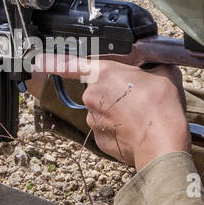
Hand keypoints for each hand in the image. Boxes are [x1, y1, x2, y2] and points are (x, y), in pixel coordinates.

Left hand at [34, 55, 189, 169]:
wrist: (161, 144)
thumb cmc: (161, 108)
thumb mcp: (164, 74)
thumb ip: (152, 66)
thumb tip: (155, 65)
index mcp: (104, 73)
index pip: (70, 64)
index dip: (53, 61)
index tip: (38, 60)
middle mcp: (92, 96)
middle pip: (98, 89)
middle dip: (113, 92)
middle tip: (137, 96)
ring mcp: (93, 120)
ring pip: (102, 111)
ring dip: (116, 112)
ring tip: (140, 116)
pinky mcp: (98, 140)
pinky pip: (106, 130)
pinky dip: (118, 130)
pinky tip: (135, 129)